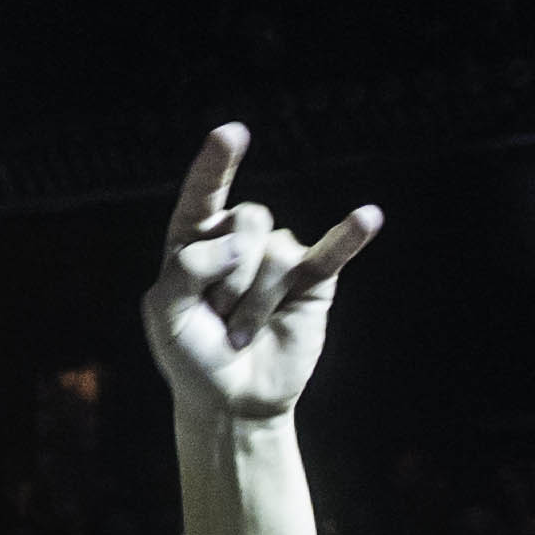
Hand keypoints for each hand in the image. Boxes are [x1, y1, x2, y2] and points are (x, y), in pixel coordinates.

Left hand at [139, 127, 379, 427]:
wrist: (232, 400)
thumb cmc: (191, 356)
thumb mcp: (166, 314)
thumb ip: (187, 268)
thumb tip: (240, 241)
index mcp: (194, 238)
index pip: (204, 193)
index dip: (217, 164)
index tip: (231, 134)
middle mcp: (238, 239)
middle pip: (246, 220)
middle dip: (230, 277)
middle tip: (220, 317)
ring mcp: (278, 256)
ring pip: (276, 252)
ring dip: (255, 302)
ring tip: (243, 332)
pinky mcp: (313, 280)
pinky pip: (334, 253)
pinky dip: (350, 235)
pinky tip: (368, 217)